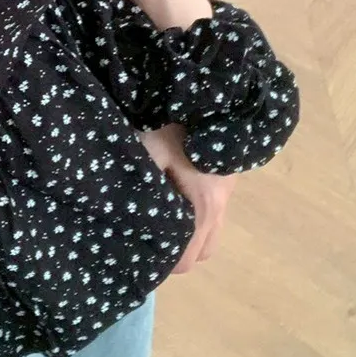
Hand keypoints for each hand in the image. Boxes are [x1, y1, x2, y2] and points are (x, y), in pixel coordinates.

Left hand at [139, 122, 235, 274]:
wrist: (208, 93)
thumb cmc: (172, 125)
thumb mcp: (147, 154)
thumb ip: (142, 190)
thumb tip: (127, 224)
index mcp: (202, 208)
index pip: (186, 260)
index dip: (162, 263)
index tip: (138, 252)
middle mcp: (220, 207)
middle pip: (202, 253)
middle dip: (178, 252)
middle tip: (148, 234)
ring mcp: (228, 193)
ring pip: (211, 233)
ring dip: (190, 234)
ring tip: (161, 216)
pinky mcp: (227, 179)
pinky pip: (214, 214)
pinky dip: (197, 216)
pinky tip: (176, 195)